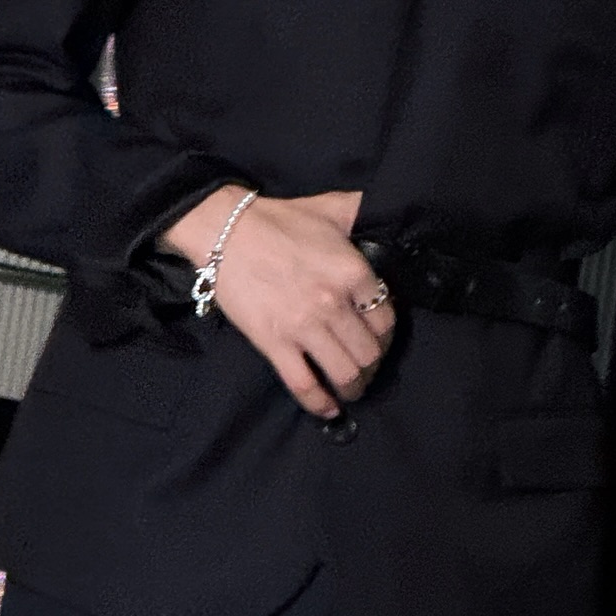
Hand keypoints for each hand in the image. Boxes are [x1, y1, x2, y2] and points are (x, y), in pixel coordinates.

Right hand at [161, 185, 392, 419]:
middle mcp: (334, 303)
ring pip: (345, 374)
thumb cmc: (280, 220)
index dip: (386, 333)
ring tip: (351, 385)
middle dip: (372, 364)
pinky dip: (320, 404)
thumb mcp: (330, 207)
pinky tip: (329, 408)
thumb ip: (363, 210)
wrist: (226, 230)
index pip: (387, 318)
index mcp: (352, 271)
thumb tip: (389, 210)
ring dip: (354, 387)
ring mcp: (304, 326)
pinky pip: (304, 386)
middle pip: (370, 353)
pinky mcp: (275, 343)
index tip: (378, 336)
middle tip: (366, 363)